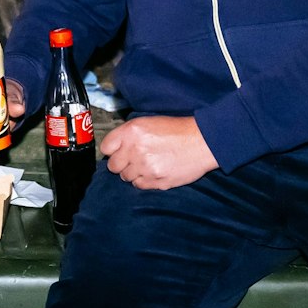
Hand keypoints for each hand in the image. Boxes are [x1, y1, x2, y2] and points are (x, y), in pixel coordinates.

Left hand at [102, 116, 217, 189]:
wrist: (201, 142)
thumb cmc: (177, 130)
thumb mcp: (148, 122)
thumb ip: (128, 134)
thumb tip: (115, 147)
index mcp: (131, 131)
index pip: (106, 147)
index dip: (112, 150)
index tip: (116, 152)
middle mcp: (135, 149)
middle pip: (113, 166)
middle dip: (122, 163)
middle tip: (133, 159)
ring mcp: (145, 167)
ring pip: (126, 177)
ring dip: (134, 172)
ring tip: (148, 164)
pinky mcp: (155, 181)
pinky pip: (139, 185)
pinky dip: (144, 180)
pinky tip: (154, 171)